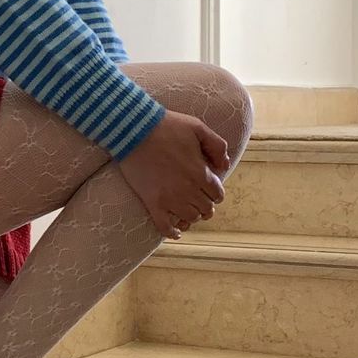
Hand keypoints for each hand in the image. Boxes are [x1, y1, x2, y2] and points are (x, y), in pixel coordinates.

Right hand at [115, 110, 229, 239]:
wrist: (133, 129)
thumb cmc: (166, 125)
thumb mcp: (198, 127)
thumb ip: (217, 145)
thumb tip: (224, 165)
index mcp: (200, 172)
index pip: (218, 194)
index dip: (216, 193)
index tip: (209, 189)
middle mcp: (188, 189)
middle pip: (206, 209)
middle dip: (206, 205)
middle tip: (199, 199)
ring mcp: (169, 198)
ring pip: (189, 218)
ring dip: (192, 216)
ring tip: (187, 210)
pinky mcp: (152, 202)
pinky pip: (164, 227)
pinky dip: (172, 232)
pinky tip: (176, 231)